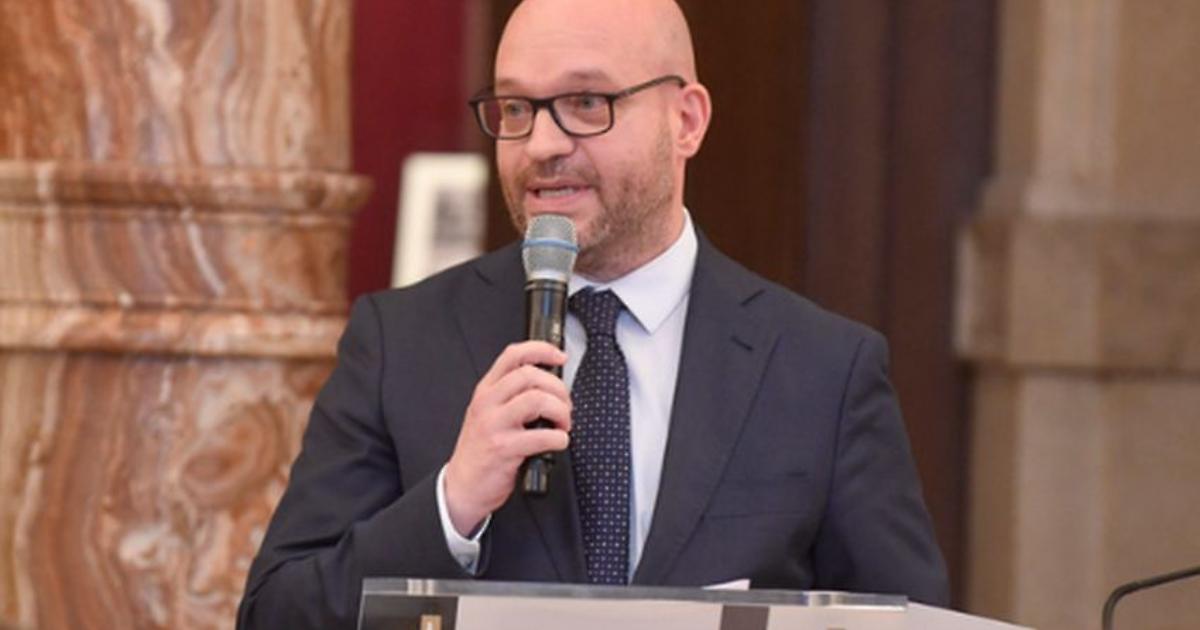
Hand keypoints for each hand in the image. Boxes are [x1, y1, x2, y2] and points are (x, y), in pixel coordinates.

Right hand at [444, 341, 570, 535]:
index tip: (560, 357)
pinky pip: (541, 436)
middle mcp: (487, 403)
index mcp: (486, 390)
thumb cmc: (481, 450)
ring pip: (536, 400)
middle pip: (529, 375)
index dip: (541, 350)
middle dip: (557, 389)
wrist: (463, 486)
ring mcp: (493, 425)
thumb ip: (512, 396)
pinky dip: (559, 438)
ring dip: (560, 411)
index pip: (513, 355)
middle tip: (565, 406)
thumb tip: (551, 386)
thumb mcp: (489, 414)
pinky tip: (557, 442)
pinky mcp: (503, 448)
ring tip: (562, 425)